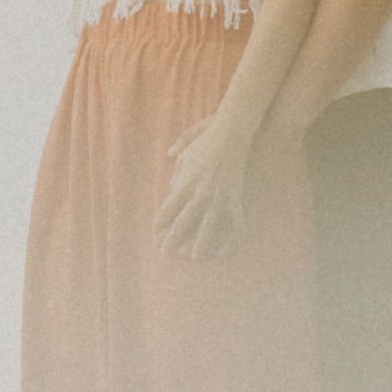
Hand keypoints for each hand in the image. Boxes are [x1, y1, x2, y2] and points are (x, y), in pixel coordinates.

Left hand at [157, 114, 253, 262]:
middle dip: (173, 241)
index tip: (156, 232)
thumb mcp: (186, 156)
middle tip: (166, 252)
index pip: (167, 211)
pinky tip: (231, 246)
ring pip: (207, 229)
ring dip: (201, 246)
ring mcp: (218, 198)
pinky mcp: (235, 197)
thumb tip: (170, 186)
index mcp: (184, 185)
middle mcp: (198, 194)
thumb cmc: (206, 143)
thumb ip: (176, 173)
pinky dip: (234, 235)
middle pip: (182, 224)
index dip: (160, 224)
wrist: (231, 134)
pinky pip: (235, 221)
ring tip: (196, 257)